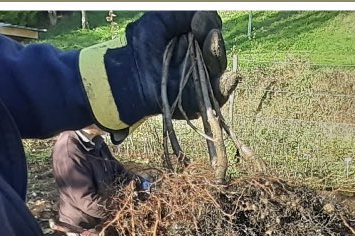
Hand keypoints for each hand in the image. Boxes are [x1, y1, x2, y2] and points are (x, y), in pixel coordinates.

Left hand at [81, 12, 236, 133]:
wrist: (125, 75)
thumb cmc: (141, 45)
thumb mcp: (163, 19)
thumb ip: (187, 13)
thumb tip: (206, 17)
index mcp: (193, 40)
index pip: (211, 31)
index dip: (209, 26)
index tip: (197, 22)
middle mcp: (199, 61)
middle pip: (218, 51)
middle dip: (214, 42)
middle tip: (208, 36)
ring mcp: (199, 82)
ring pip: (219, 70)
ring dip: (217, 57)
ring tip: (211, 45)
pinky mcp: (196, 102)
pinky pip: (218, 96)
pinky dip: (225, 87)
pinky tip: (230, 79)